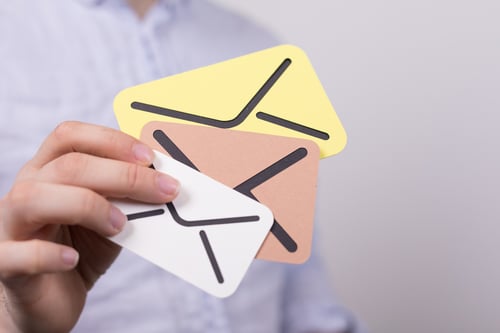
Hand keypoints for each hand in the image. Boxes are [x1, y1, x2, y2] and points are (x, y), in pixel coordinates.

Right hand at [0, 121, 178, 332]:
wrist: (49, 299)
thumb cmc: (80, 249)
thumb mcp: (110, 219)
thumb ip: (126, 199)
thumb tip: (165, 183)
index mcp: (49, 171)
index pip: (70, 136)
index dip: (111, 140)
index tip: (150, 157)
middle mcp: (26, 190)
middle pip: (67, 166)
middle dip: (123, 175)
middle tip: (164, 190)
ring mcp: (9, 226)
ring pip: (33, 198)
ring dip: (86, 206)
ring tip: (119, 225)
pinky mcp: (4, 265)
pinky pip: (16, 255)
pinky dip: (46, 255)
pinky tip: (73, 259)